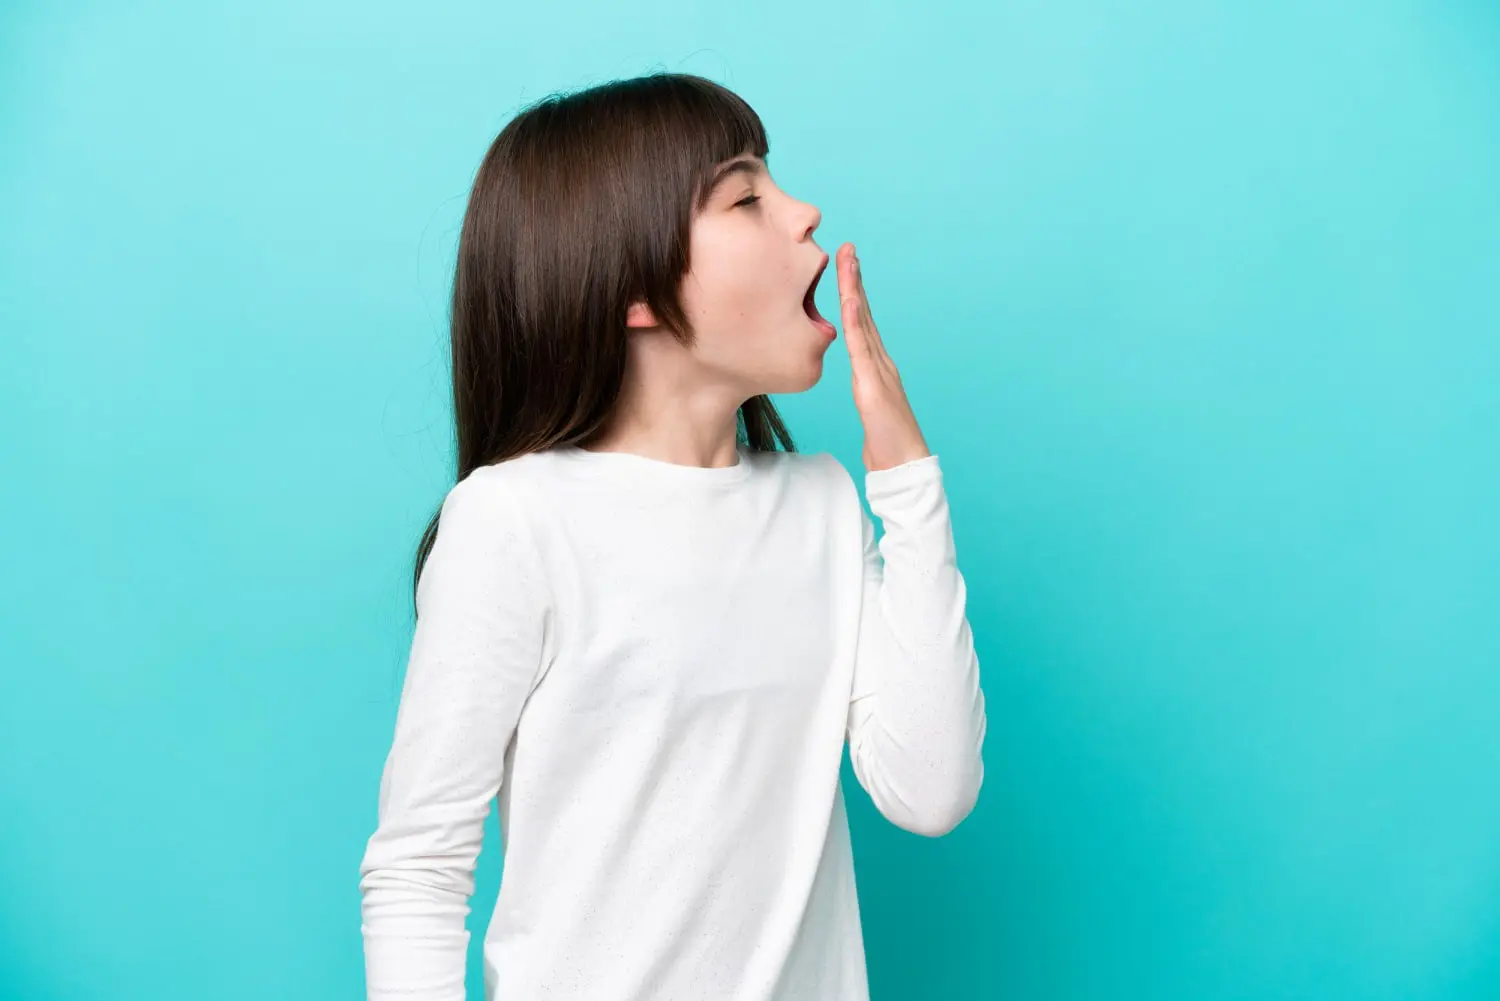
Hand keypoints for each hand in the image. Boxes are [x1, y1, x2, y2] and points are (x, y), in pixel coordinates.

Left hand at [836, 242, 930, 472]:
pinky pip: (861, 348)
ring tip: (848, 261)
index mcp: (876, 365)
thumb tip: (858, 378)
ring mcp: (879, 370)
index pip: (861, 322)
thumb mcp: (868, 406)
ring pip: (862, 322)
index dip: (853, 292)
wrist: (904, 464)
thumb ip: (864, 387)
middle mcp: (880, 361)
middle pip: (863, 312)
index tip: (846, 266)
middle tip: (848, 248)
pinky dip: (854, 322)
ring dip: (854, 290)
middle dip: (855, 279)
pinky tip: (848, 300)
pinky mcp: (873, 385)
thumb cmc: (885, 440)